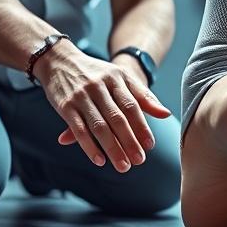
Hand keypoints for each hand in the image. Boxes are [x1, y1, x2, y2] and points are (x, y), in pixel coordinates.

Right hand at [35, 44, 171, 171]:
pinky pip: (79, 129)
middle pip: (117, 118)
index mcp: (116, 78)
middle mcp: (99, 86)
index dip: (142, 126)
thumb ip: (143, 96)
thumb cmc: (96, 73)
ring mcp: (81, 96)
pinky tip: (99, 160)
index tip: (150, 145)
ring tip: (123, 166)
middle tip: (139, 160)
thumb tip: (166, 114)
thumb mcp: (120, 77)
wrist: (60, 60)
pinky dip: (89, 146)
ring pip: (99, 126)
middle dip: (129, 142)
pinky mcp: (65, 106)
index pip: (132, 105)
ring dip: (112, 148)